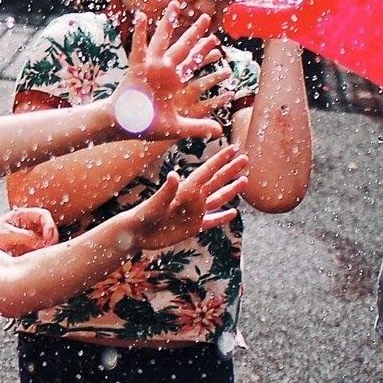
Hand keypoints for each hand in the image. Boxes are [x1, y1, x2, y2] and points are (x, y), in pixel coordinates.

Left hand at [0, 207, 58, 255]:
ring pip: (46, 241)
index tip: (48, 237)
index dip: (49, 225)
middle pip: (49, 229)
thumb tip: (42, 243)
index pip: (43, 215)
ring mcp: (30, 236)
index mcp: (24, 215)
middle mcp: (30, 225)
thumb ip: (25, 237)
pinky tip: (34, 259)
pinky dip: (39, 254)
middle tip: (47, 249)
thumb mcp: (6, 234)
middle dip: (51, 239)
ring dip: (46, 247)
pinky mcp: (28, 248)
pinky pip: (39, 250)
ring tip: (39, 255)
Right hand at [108, 2, 225, 140]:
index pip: (193, 62)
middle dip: (195, 33)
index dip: (205, 53)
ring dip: (168, 23)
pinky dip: (138, 33)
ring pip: (162, 40)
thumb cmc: (147, 127)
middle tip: (207, 18)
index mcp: (173, 82)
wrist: (125, 128)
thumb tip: (219, 132)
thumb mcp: (177, 127)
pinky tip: (140, 16)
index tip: (216, 42)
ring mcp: (150, 67)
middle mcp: (163, 71)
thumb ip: (198, 127)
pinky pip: (138, 48)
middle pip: (183, 47)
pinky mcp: (136, 69)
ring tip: (175, 5)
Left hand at [128, 147, 248, 250]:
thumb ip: (166, 190)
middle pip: (216, 181)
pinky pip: (212, 221)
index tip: (233, 148)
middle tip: (245, 159)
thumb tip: (174, 174)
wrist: (137, 233)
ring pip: (217, 199)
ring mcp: (194, 212)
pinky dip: (222, 217)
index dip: (220, 160)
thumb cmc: (143, 215)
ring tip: (244, 180)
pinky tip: (233, 212)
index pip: (207, 171)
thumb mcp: (155, 203)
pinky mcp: (193, 227)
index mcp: (186, 189)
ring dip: (230, 190)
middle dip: (230, 170)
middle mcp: (193, 198)